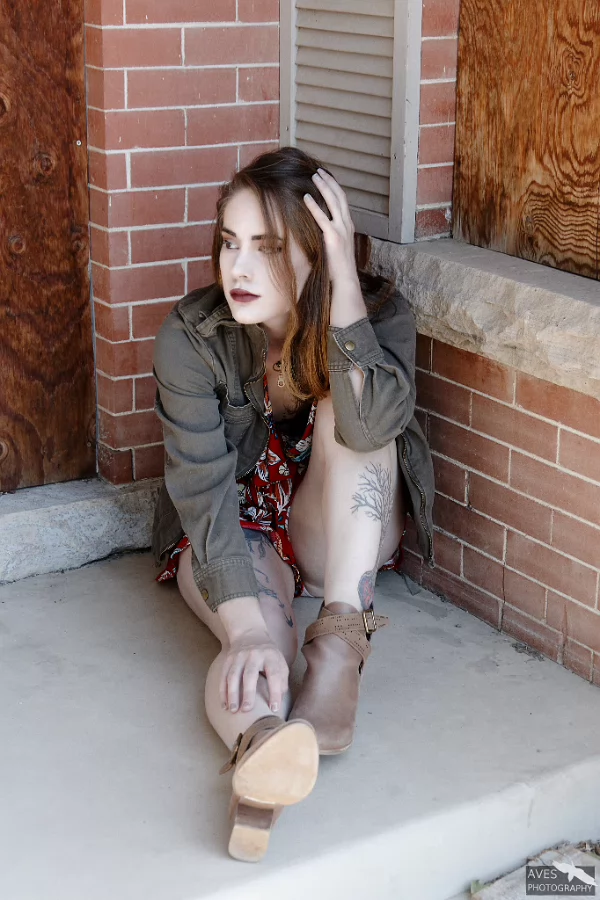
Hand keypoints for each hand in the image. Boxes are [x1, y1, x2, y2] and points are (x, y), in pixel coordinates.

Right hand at [220, 630, 288, 713]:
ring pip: (233, 675)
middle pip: (250, 674)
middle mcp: (254, 655)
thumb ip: (282, 681)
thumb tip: (278, 702)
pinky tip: (224, 705)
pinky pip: (223, 676)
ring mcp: (239, 656)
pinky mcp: (228, 659)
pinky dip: (223, 692)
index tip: (274, 709)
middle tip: (247, 710)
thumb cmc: (269, 655)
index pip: (274, 675)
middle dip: (248, 693)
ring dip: (232, 694)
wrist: (250, 634)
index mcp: (270, 656)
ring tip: (233, 710)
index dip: (275, 692)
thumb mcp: (280, 662)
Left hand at [303, 168, 357, 287]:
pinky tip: (306, 197)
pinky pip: (322, 218)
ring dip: (324, 187)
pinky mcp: (333, 238)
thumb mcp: (336, 246)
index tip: (326, 177)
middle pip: (340, 196)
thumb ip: (330, 234)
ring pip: (334, 202)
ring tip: (314, 176)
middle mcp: (347, 224)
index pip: (342, 201)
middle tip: (319, 170)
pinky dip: (314, 206)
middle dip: (329, 181)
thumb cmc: (338, 266)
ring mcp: (342, 230)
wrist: (345, 279)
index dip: (334, 187)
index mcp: (348, 225)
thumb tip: (317, 228)